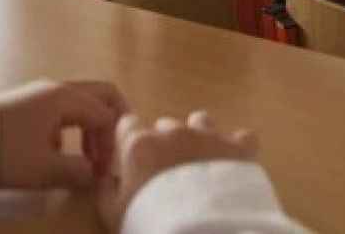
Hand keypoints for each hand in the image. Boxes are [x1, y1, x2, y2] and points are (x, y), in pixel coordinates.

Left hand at [0, 80, 128, 190]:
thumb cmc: (5, 152)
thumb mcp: (44, 170)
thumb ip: (78, 171)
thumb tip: (95, 174)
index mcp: (65, 98)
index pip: (106, 114)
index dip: (112, 143)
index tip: (105, 171)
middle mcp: (57, 88)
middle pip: (100, 95)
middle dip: (110, 125)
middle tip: (110, 154)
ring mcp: (40, 93)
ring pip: (81, 103)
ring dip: (91, 128)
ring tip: (86, 160)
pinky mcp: (27, 104)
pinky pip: (63, 109)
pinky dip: (73, 127)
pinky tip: (59, 153)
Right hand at [96, 111, 258, 230]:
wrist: (202, 233)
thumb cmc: (151, 223)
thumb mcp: (115, 215)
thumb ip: (105, 191)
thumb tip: (102, 177)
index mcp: (140, 145)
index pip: (127, 124)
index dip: (128, 141)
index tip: (132, 159)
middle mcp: (174, 132)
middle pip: (164, 126)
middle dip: (164, 143)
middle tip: (167, 174)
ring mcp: (209, 137)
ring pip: (200, 121)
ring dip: (197, 137)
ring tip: (200, 164)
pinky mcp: (239, 148)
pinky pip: (242, 137)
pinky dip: (237, 148)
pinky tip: (235, 165)